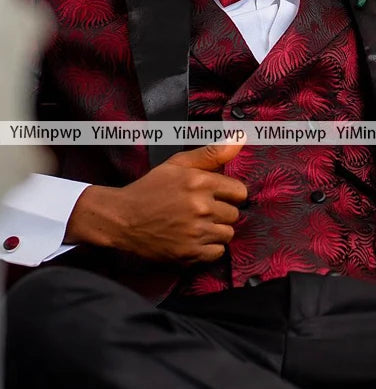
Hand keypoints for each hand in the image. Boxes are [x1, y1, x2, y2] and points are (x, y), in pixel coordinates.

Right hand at [66, 142, 248, 262]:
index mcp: (200, 182)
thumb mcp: (178, 164)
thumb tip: (240, 137)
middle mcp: (200, 207)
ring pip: (227, 234)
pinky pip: (218, 252)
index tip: (216, 196)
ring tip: (196, 225)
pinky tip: (194, 239)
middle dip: (221, 213)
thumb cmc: (151, 189)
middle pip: (234, 214)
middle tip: (201, 211)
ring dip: (216, 231)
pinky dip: (209, 248)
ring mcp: (195, 231)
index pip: (239, 192)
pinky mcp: (189, 252)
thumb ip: (212, 152)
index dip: (229, 194)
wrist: (121, 218)